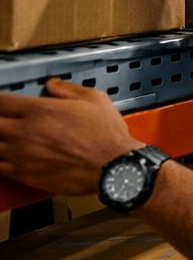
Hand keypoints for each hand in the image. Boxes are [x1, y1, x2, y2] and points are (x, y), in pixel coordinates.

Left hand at [0, 80, 141, 194]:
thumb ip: (68, 90)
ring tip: (6, 139)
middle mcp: (24, 131)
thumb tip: (52, 84)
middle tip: (5, 120)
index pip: (0, 101)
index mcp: (39, 110)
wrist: (114, 168)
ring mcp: (20, 154)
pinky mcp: (23, 174)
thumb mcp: (95, 100)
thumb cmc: (107, 135)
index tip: (2, 104)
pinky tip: (6, 156)